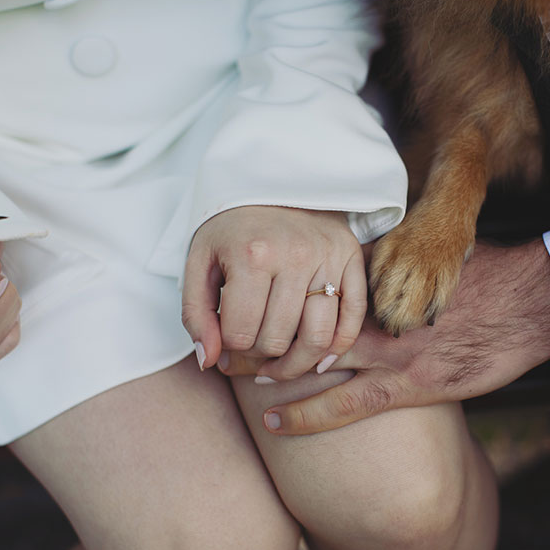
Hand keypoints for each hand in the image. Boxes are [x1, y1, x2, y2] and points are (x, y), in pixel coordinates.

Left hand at [182, 206, 367, 381]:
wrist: (273, 183)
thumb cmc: (232, 230)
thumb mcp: (200, 263)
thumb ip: (197, 315)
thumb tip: (210, 362)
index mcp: (252, 255)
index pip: (241, 334)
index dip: (230, 346)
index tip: (227, 336)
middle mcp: (295, 256)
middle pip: (278, 340)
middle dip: (259, 355)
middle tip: (251, 345)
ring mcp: (329, 257)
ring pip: (318, 338)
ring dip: (296, 364)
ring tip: (279, 366)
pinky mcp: (352, 259)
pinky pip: (352, 319)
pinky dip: (338, 348)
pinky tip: (319, 360)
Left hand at [220, 239, 549, 433]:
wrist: (534, 301)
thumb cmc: (488, 273)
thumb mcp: (437, 250)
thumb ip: (394, 254)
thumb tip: (360, 247)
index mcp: (382, 271)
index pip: (312, 277)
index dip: (271, 283)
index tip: (236, 285)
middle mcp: (379, 308)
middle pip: (300, 315)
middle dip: (255, 323)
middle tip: (213, 330)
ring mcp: (393, 348)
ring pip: (313, 357)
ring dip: (266, 364)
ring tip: (224, 371)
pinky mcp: (412, 385)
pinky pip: (349, 403)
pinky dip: (308, 412)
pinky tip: (272, 419)